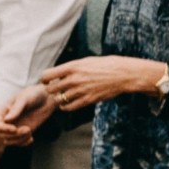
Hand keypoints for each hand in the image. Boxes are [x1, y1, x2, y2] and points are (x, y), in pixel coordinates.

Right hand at [0, 84, 57, 146]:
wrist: (46, 98)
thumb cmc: (33, 94)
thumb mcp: (24, 98)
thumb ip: (16, 109)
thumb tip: (7, 120)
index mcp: (2, 111)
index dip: (2, 129)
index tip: (14, 128)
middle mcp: (5, 121)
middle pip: (1, 135)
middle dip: (14, 135)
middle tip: (27, 129)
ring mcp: (14, 127)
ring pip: (9, 141)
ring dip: (19, 139)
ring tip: (30, 131)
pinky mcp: (23, 132)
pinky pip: (19, 143)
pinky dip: (24, 143)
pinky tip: (32, 138)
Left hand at [40, 56, 167, 111]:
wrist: (124, 74)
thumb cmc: (105, 65)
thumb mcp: (86, 61)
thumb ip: (71, 68)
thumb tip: (58, 73)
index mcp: (72, 67)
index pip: (46, 75)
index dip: (44, 79)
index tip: (48, 81)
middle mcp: (74, 79)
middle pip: (50, 89)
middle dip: (51, 89)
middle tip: (55, 89)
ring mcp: (80, 91)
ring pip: (58, 99)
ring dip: (58, 98)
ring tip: (62, 96)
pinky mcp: (87, 100)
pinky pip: (69, 107)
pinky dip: (65, 107)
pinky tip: (67, 103)